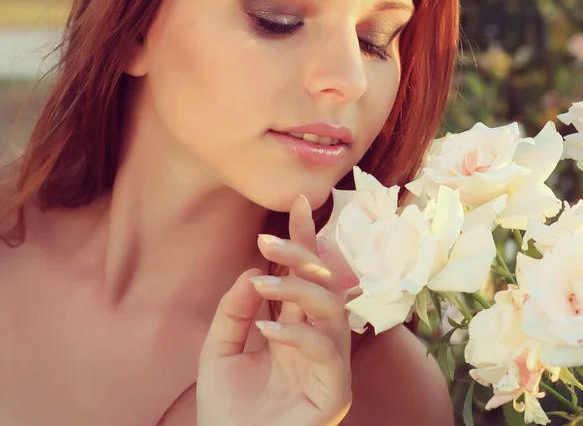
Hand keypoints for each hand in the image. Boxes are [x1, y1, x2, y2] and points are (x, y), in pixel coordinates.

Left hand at [196, 196, 351, 425]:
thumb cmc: (227, 411)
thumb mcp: (219, 350)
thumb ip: (234, 310)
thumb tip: (253, 271)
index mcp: (295, 327)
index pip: (305, 275)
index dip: (304, 239)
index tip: (299, 203)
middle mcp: (317, 338)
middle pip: (325, 283)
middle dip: (302, 255)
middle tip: (270, 240)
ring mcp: (330, 363)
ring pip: (333, 307)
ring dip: (297, 288)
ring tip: (260, 286)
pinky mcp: (335, 389)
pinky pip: (326, 349)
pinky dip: (298, 333)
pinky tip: (266, 331)